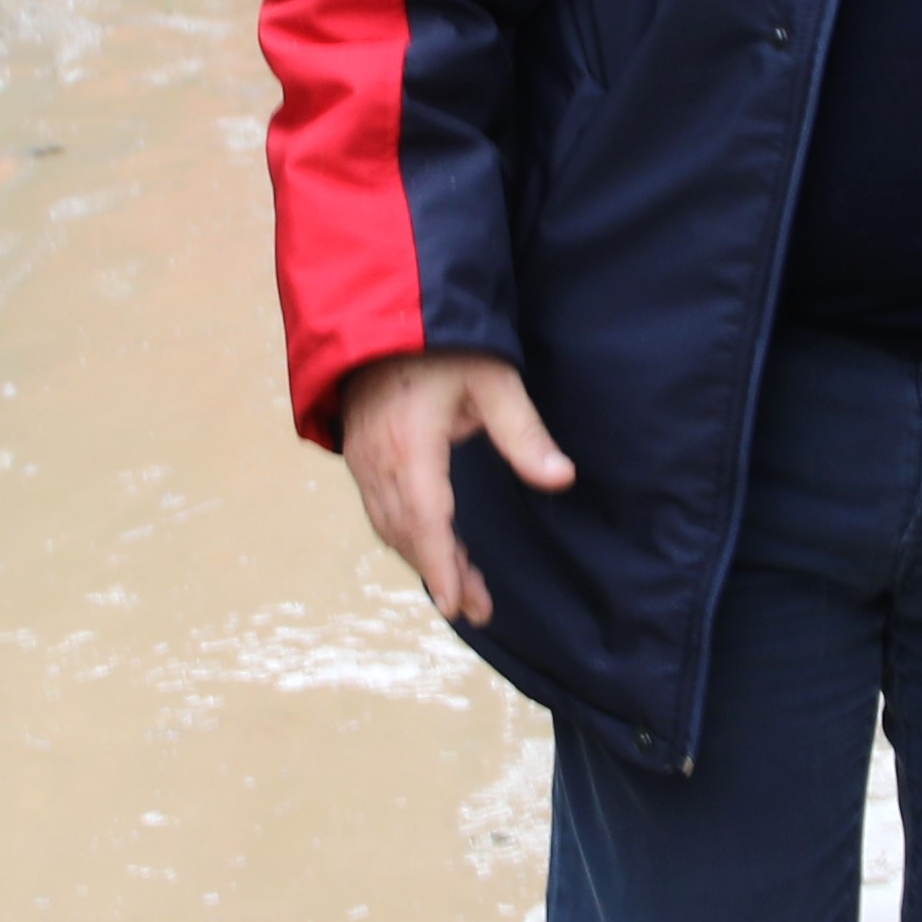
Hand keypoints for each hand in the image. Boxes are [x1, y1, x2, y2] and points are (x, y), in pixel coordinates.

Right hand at [336, 348, 573, 628]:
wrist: (383, 312)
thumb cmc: (442, 344)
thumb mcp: (493, 379)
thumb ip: (523, 432)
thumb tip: (562, 478)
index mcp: (410, 443)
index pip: (426, 518)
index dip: (441, 565)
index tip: (457, 604)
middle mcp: (378, 459)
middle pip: (408, 532)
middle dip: (442, 573)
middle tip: (477, 608)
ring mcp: (363, 459)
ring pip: (391, 525)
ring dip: (425, 559)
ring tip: (464, 591)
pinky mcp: (360, 456)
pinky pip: (380, 509)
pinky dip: (406, 537)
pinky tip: (432, 550)